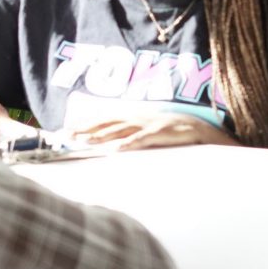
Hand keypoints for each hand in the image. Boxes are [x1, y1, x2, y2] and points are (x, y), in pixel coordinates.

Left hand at [71, 113, 239, 151]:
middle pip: (107, 122)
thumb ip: (131, 136)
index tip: (67, 130)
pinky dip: (129, 144)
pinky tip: (116, 150)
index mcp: (134, 118)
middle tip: (67, 135)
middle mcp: (138, 118)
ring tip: (85, 142)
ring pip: (121, 130)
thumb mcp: (148, 133)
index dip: (86, 123)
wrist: (200, 129)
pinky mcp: (161, 133)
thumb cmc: (172, 133)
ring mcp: (149, 125)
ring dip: (102, 136)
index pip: (105, 119)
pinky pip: (142, 139)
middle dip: (87, 129)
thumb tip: (111, 146)